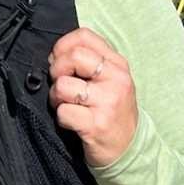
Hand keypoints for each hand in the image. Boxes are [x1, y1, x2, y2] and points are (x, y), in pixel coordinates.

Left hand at [48, 26, 136, 169]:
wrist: (129, 148)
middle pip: (73, 56)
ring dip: (56, 97)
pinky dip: (61, 118)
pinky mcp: (97, 124)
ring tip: (66, 105)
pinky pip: (63, 112)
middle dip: (56, 71)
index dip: (62, 47)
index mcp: (117, 64)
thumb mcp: (110, 81)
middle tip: (60, 86)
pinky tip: (72, 122)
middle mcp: (116, 79)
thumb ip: (89, 62)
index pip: (84, 36)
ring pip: (63, 85)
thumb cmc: (112, 112)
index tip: (58, 61)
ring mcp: (108, 102)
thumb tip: (54, 55)